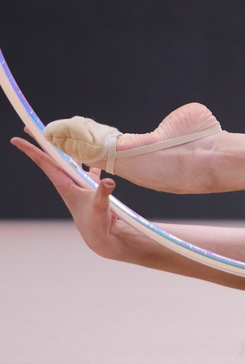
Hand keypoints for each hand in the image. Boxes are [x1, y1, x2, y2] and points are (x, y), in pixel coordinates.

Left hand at [11, 135, 125, 259]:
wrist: (101, 235)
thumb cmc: (95, 223)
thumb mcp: (99, 206)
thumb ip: (103, 192)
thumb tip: (108, 181)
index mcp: (65, 184)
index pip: (45, 162)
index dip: (31, 150)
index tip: (16, 139)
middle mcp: (69, 181)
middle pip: (53, 158)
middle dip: (43, 143)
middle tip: (31, 129)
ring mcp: (79, 184)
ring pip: (70, 161)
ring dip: (67, 149)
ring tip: (63, 136)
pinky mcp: (91, 187)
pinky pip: (89, 169)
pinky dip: (91, 162)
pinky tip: (95, 156)